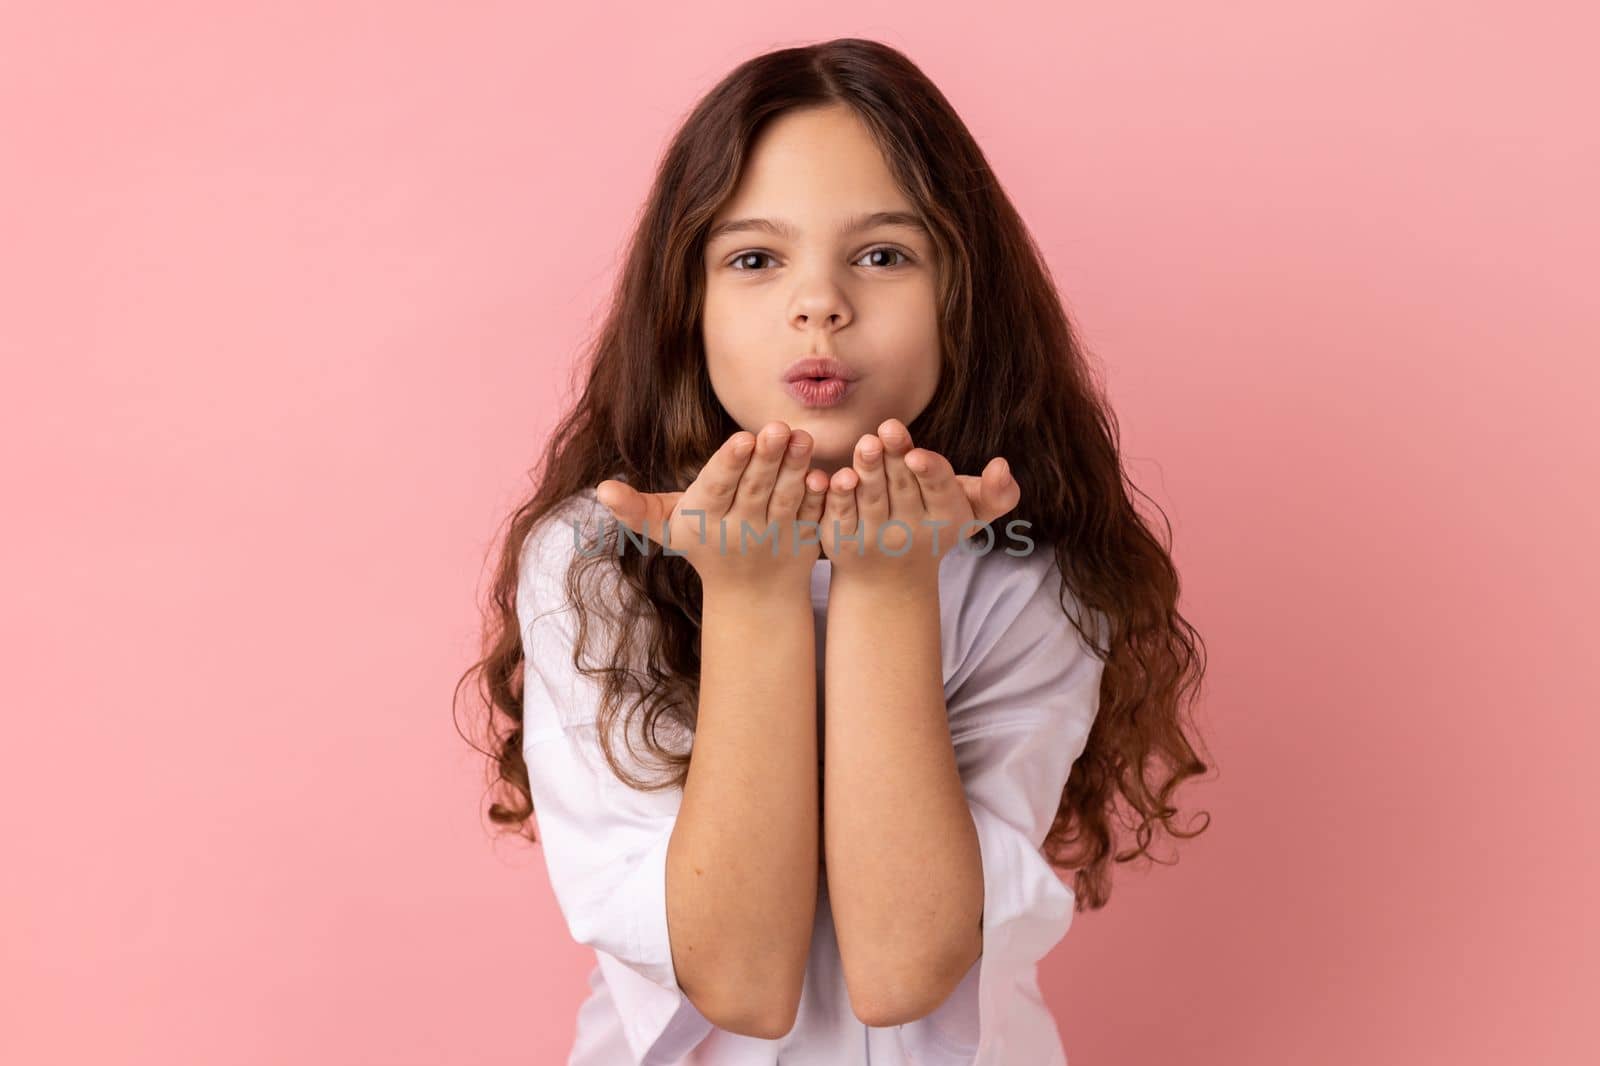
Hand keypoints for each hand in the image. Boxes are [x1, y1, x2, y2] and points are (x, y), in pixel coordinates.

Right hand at [594, 422, 829, 593]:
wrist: (753, 596)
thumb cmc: (704, 543)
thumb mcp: (668, 530)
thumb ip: (637, 508)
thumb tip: (601, 489)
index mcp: (706, 520)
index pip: (717, 489)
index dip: (729, 464)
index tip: (742, 438)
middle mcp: (740, 531)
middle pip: (754, 490)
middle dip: (766, 458)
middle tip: (778, 427)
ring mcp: (775, 537)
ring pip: (787, 500)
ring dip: (796, 469)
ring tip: (804, 438)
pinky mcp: (805, 541)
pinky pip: (815, 517)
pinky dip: (822, 498)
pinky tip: (830, 474)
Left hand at [818, 417, 1019, 581]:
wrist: (891, 576)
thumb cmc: (937, 525)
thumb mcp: (972, 512)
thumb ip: (997, 493)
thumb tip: (1003, 465)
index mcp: (944, 519)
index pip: (940, 492)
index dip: (929, 472)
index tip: (918, 454)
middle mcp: (911, 533)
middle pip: (903, 489)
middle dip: (895, 459)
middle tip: (888, 429)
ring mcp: (876, 540)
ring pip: (872, 501)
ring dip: (868, 471)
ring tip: (866, 443)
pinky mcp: (844, 543)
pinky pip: (840, 517)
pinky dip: (837, 497)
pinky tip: (836, 476)